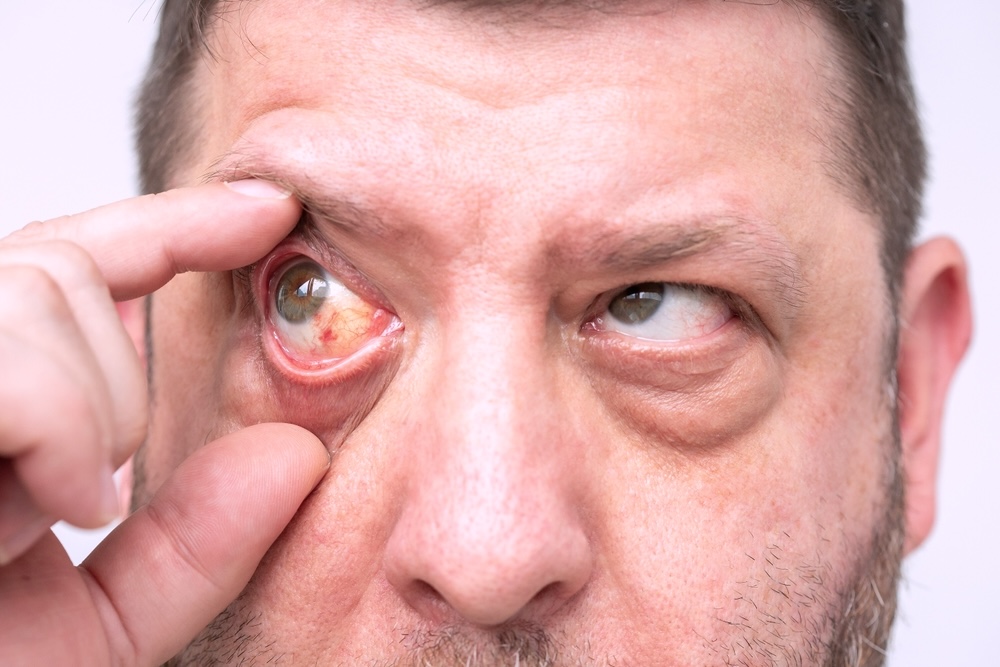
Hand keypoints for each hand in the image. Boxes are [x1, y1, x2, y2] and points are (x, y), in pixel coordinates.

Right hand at [0, 181, 330, 663]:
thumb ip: (192, 545)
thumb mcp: (93, 628)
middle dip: (118, 382)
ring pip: (38, 288)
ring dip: (92, 410)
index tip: (271, 213)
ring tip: (55, 508)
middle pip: (57, 271)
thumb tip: (299, 456)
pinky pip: (12, 362)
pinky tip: (53, 503)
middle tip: (90, 494)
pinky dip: (60, 426)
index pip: (64, 264)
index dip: (174, 223)